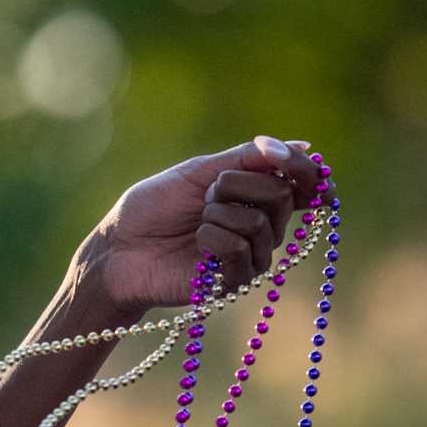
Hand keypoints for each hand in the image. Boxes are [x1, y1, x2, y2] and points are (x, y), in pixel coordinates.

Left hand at [73, 136, 329, 317]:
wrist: (120, 245)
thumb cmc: (154, 206)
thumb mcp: (199, 171)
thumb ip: (248, 158)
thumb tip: (303, 145)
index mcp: (256, 197)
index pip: (303, 184)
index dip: (306, 171)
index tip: (285, 159)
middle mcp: (262, 227)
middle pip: (282, 196)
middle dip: (237, 184)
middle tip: (207, 193)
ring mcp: (251, 255)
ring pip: (260, 223)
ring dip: (218, 213)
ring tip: (196, 222)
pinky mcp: (236, 281)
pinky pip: (241, 250)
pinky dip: (212, 238)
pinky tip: (196, 245)